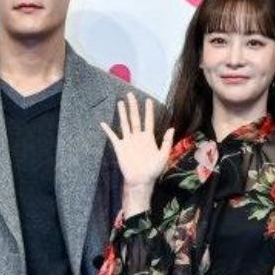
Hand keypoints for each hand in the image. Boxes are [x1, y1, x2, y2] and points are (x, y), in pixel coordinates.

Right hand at [99, 93, 172, 215]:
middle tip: (130, 94)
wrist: (141, 180)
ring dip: (122, 113)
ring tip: (120, 102)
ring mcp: (128, 141)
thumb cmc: (153, 170)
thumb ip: (167, 142)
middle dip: (133, 106)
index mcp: (148, 138)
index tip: (148, 100)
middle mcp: (138, 137)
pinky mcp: (120, 147)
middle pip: (135, 118)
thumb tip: (172, 128)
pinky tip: (103, 123)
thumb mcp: (163, 155)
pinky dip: (108, 130)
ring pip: (125, 124)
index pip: (148, 121)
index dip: (148, 111)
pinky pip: (113, 137)